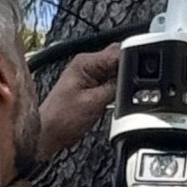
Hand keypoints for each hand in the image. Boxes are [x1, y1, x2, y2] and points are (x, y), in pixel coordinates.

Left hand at [36, 44, 120, 159]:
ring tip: (111, 100)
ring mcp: (88, 75)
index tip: (137, 78)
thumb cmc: (61, 119)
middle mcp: (86, 65)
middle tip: (124, 92)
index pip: (116, 53)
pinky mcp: (91, 86)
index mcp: (85, 62)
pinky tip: (110, 102)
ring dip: (120, 85)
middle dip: (126, 74)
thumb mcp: (94, 102)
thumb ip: (115, 87)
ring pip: (116, 72)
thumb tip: (131, 80)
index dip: (130, 64)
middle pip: (118, 60)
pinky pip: (110, 82)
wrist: (48, 134)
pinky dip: (115, 91)